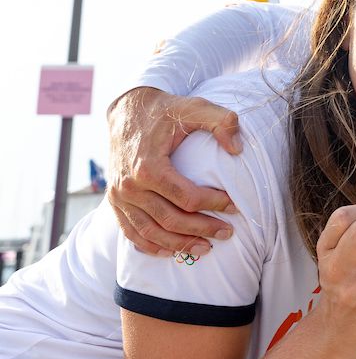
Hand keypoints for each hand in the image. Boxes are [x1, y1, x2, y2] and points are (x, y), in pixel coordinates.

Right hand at [107, 87, 240, 255]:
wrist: (128, 110)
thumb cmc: (165, 110)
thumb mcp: (196, 107)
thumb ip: (221, 122)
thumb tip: (238, 149)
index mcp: (149, 167)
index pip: (187, 197)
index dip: (214, 204)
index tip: (235, 206)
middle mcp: (129, 186)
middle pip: (170, 220)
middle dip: (202, 230)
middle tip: (227, 233)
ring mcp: (119, 196)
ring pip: (150, 232)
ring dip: (178, 245)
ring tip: (206, 248)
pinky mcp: (114, 201)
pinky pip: (130, 232)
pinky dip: (149, 246)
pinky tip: (170, 252)